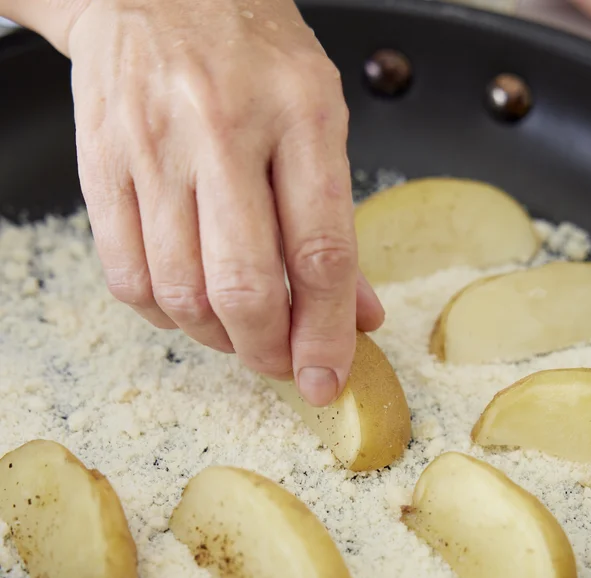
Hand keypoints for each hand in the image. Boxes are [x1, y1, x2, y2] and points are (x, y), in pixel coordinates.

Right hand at [59, 0, 383, 406]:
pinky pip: (128, 278)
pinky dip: (164, 316)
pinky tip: (187, 306)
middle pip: (245, 287)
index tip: (328, 378)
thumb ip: (336, 225)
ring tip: (238, 331)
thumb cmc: (251, 55)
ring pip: (182, 294)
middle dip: (267, 352)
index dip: (326, 334)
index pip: (321, 253)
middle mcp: (223, 129)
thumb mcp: (318, 118)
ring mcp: (154, 147)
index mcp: (301, 113)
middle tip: (280, 365)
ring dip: (217, 339)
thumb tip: (359, 318)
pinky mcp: (100, 164)